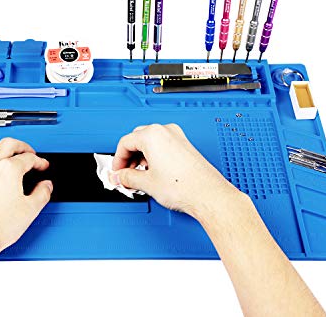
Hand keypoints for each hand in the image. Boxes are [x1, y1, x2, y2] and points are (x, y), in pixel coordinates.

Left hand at [0, 137, 52, 259]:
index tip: (43, 165)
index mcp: (9, 169)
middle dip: (22, 146)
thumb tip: (46, 186)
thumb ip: (42, 194)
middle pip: (7, 144)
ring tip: (2, 151)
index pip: (28, 158)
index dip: (39, 161)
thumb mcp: (30, 210)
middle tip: (29, 152)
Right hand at [111, 124, 240, 220]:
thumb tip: (119, 176)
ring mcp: (177, 136)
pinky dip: (154, 155)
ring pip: (150, 141)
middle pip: (137, 139)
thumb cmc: (184, 186)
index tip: (117, 170)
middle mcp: (165, 131)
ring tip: (139, 175)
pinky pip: (162, 144)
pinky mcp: (185, 144)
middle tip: (125, 173)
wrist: (208, 194)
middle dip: (129, 157)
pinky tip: (153, 171)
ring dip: (141, 156)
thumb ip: (127, 177)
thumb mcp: (146, 183)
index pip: (125, 142)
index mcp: (152, 135)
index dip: (118, 159)